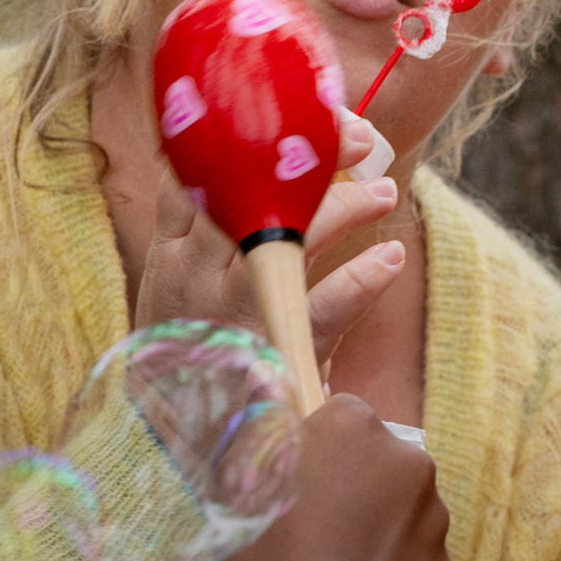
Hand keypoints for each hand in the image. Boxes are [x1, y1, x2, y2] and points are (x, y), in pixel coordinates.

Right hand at [132, 114, 404, 370]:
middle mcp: (193, 279)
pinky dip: (360, 281)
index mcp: (173, 253)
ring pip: (280, 243)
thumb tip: (293, 157)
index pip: (197, 171)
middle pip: (243, 195)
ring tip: (383, 193)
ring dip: (341, 209)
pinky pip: (320, 312)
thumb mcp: (190, 285)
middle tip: (359, 137)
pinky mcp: (271, 360)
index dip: (255, 134)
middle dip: (305, 158)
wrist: (186, 448)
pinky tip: (388, 258)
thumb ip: (224, 229)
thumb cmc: (201, 347)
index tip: (309, 112)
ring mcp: (230, 318)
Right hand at [216, 394, 451, 560]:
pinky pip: (413, 552)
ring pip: (400, 505)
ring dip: (375, 522)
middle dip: (352, 481)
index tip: (298, 480)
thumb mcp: (238, 492)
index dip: (316, 447)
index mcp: (354, 427)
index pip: (339, 415)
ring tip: (337, 560)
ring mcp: (433, 511)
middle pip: (376, 458)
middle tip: (315, 524)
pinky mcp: (443, 560)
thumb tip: (260, 397)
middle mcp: (406, 458)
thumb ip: (254, 440)